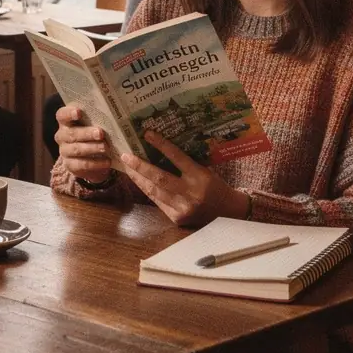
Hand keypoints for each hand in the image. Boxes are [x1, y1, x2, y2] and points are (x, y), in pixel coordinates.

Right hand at [54, 105, 113, 182]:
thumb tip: (112, 116)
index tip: (79, 112)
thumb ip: (97, 119)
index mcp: (65, 121)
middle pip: (72, 133)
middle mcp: (62, 135)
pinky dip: (96, 163)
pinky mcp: (70, 165)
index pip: (62, 115)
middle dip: (87, 133)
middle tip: (100, 133)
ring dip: (92, 148)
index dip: (69, 113)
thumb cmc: (93, 133)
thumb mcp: (93, 123)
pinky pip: (82, 164)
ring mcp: (64, 151)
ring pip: (77, 149)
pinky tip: (107, 161)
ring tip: (105, 147)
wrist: (92, 156)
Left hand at [118, 131, 248, 227]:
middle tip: (125, 155)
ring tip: (127, 168)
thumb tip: (159, 150)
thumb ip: (184, 163)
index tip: (147, 134)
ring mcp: (182, 208)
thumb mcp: (204, 171)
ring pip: (154, 191)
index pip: (177, 157)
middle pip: (160, 177)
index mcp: (200, 176)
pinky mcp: (177, 218)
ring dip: (138, 178)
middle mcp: (190, 193)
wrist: (227, 212)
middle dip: (140, 166)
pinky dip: (147, 191)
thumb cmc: (215, 187)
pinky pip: (157, 202)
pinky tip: (138, 182)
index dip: (161, 145)